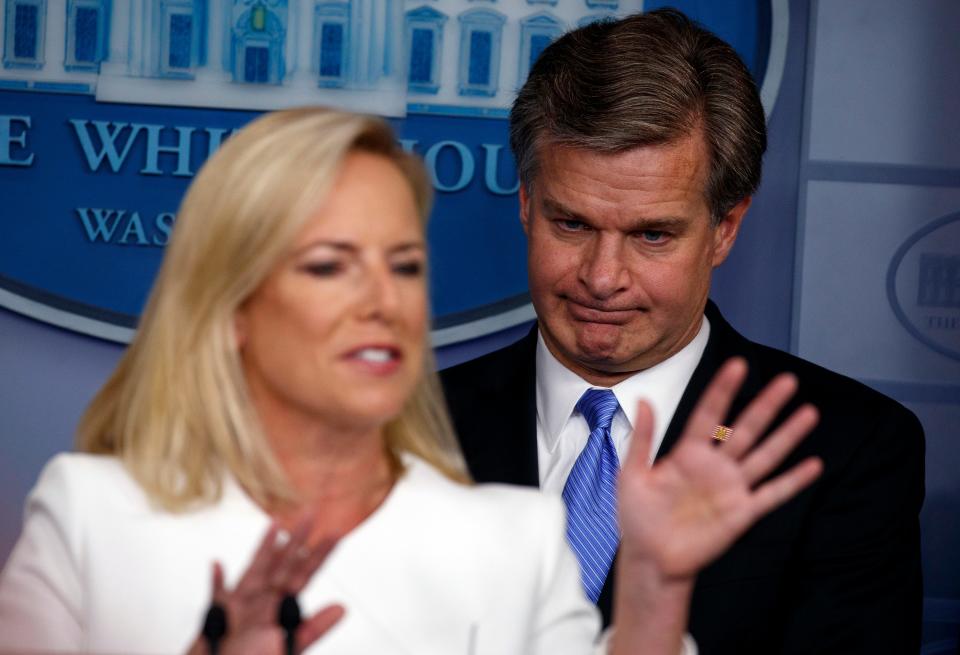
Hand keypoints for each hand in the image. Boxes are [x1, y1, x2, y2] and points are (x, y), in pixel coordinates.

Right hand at [186, 518, 343, 654]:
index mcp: (282, 608)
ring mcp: (242, 606)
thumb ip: (313, 628)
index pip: (306, 574)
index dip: (320, 554)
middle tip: (311, 511)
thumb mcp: (288, 647)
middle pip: (284, 563)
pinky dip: (216, 580)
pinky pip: (216, 593)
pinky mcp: (217, 615)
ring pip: (256, 568)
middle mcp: (265, 601)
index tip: (336, 533)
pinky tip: (217, 563)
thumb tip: (343, 608)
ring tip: (276, 523)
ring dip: (264, 547)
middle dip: (298, 538)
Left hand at [618, 357, 822, 579]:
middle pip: (746, 429)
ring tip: (809, 412)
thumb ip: (642, 439)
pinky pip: (772, 494)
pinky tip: (813, 465)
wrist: (650, 559)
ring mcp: (731, 489)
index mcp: (687, 453)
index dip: (723, 390)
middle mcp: (714, 466)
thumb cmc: (638, 517)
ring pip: (765, 456)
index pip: (709, 414)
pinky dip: (793, 481)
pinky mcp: (742, 513)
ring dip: (787, 435)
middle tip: (788, 380)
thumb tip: (643, 400)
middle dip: (766, 405)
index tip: (738, 365)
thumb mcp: (632, 475)